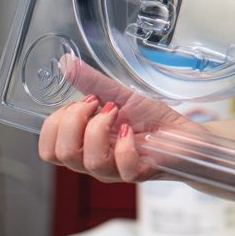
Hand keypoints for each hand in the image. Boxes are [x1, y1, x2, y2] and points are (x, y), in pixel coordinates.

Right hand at [37, 55, 197, 182]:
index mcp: (85, 146)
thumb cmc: (152, 120)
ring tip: (117, 114)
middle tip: (98, 105)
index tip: (80, 103)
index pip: (49, 150)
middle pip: (61, 154)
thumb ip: (91, 83)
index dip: (55, 124)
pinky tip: (131, 130)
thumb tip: (65, 63)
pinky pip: (123, 167)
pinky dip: (125, 145)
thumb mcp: (119, 95)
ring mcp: (116, 170)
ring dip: (99, 128)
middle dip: (74, 120)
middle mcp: (96, 161)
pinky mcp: (140, 172)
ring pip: (89, 161)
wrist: (185, 133)